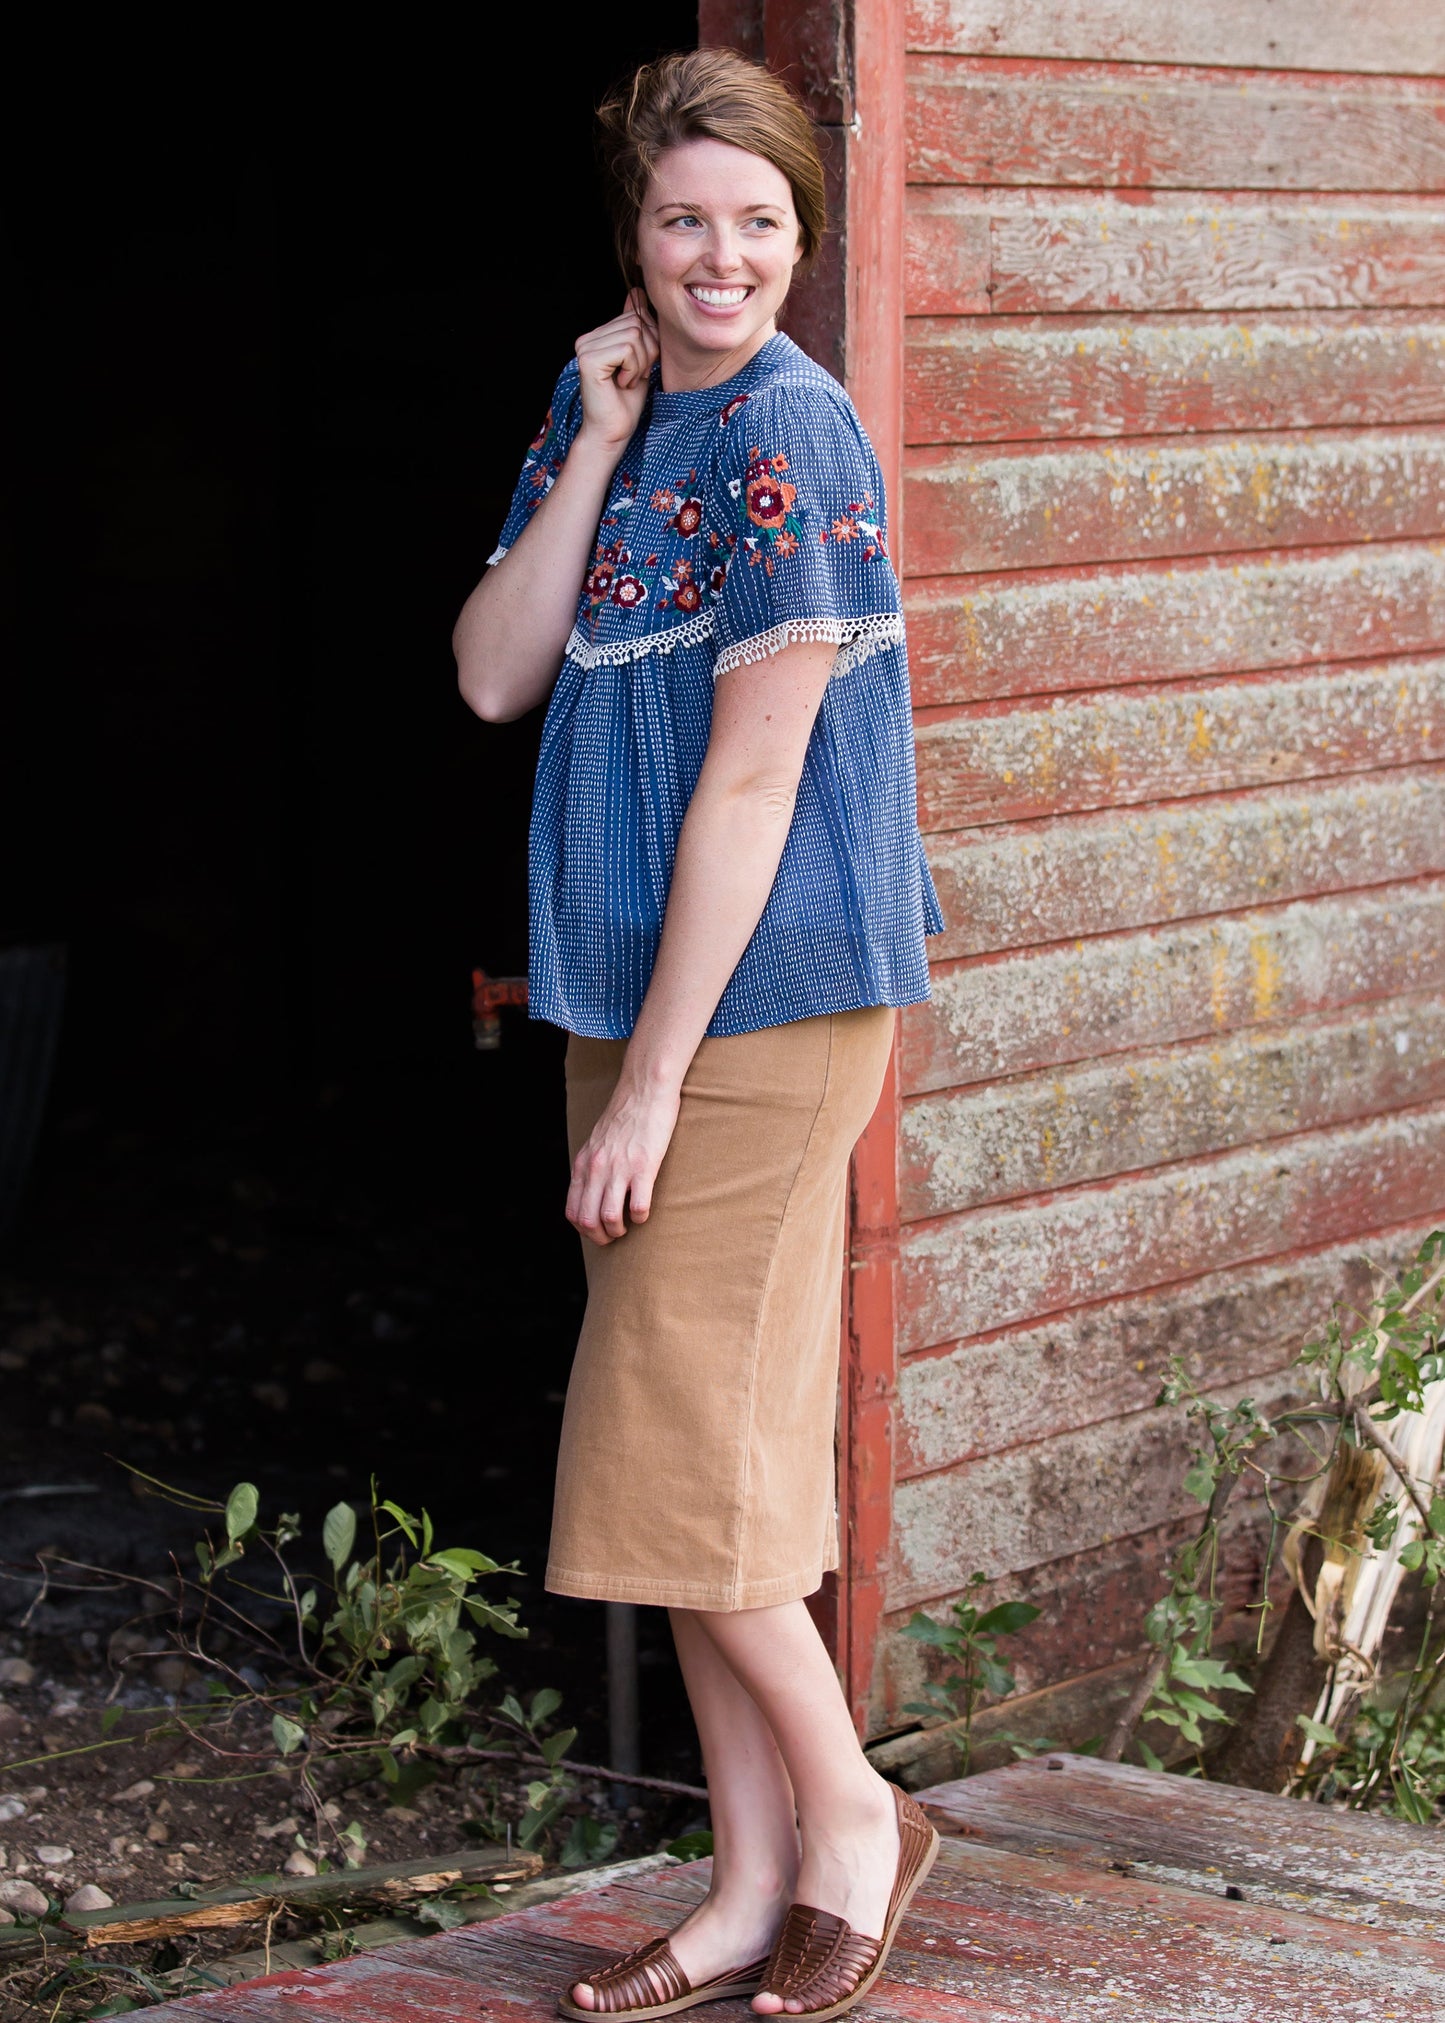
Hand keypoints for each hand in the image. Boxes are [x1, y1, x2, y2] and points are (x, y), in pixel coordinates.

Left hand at [566, 1073, 679, 1246]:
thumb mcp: (597, 1141)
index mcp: (584, 1164)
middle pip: (587, 1220)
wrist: (645, 1090)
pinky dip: (640, 1218)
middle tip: (613, 1236)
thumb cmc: (625, 1115)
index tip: (598, 1230)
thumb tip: (591, 1189)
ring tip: (628, 1227)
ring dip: (618, 1230)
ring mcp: (619, 1168)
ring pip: (609, 1218)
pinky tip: (644, 1211)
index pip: (572, 1210)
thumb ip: (591, 1165)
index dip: (583, 1229)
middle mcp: (597, 1168)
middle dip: (600, 1237)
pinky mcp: (644, 1166)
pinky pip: (638, 1207)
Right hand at [573, 290, 659, 450]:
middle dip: (646, 353)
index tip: (637, 369)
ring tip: (627, 381)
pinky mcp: (589, 359)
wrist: (612, 433)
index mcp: (597, 336)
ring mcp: (585, 347)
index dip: (648, 343)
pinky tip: (621, 384)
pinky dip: (633, 369)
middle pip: (637, 323)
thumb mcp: (638, 359)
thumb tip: (636, 293)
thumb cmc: (626, 402)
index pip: (635, 316)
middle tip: (633, 377)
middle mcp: (587, 338)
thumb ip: (636, 329)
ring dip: (640, 364)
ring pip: (634, 335)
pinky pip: (627, 349)